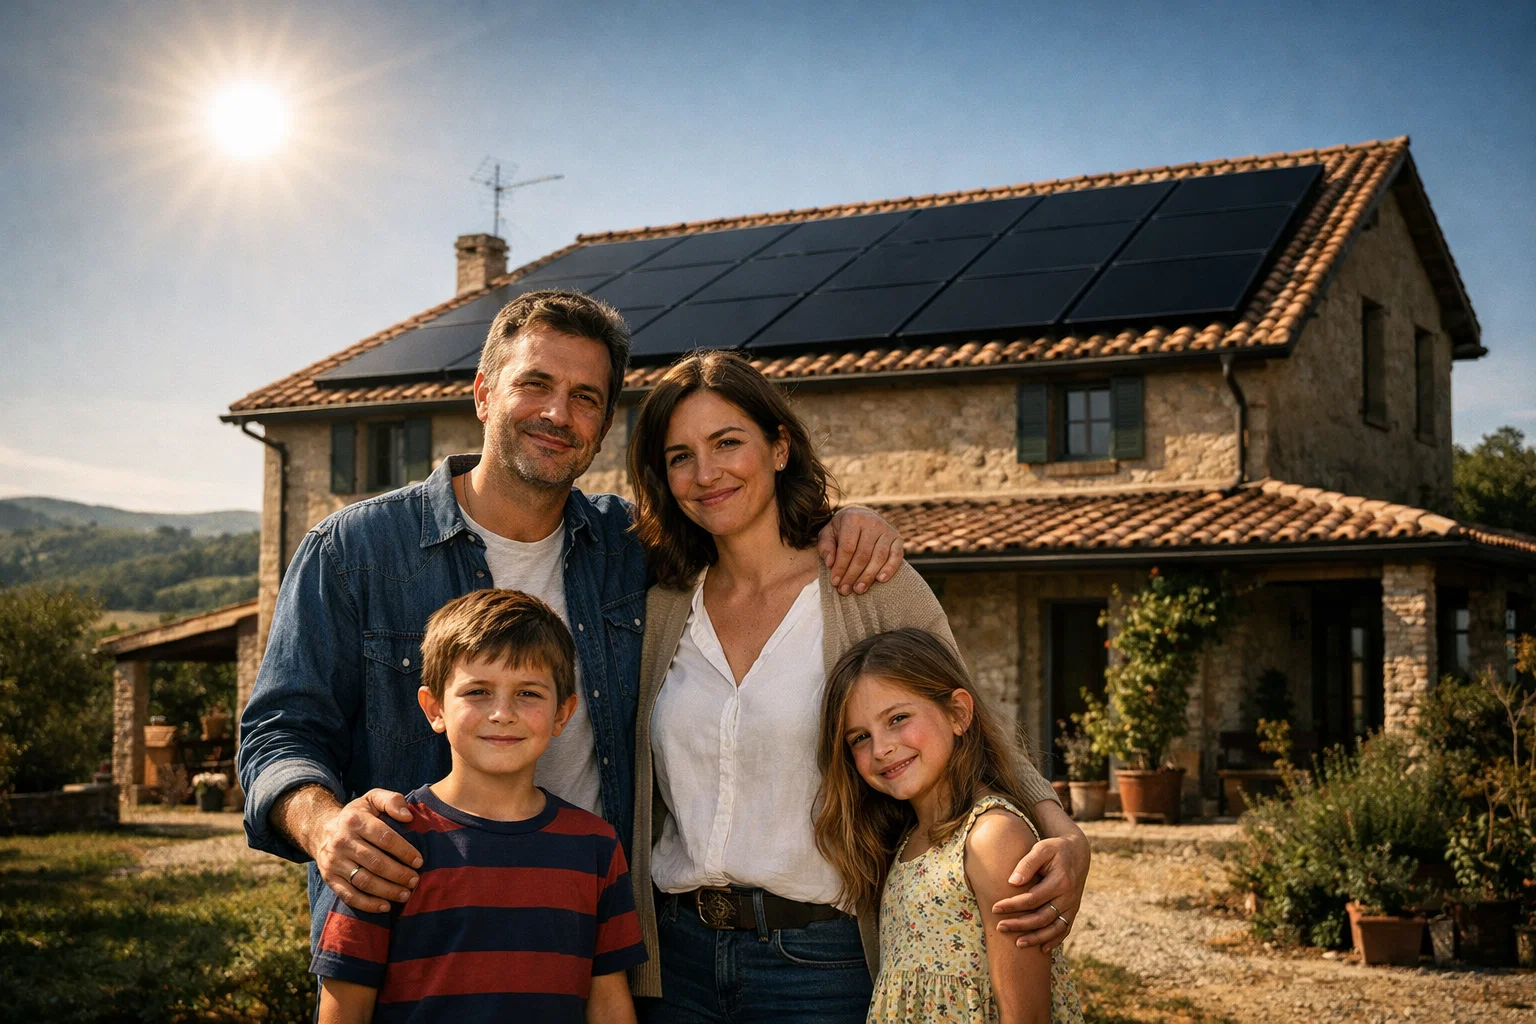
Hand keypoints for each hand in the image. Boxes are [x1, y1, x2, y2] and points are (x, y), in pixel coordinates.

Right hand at [310, 789, 421, 913]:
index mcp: (355, 820)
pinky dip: (368, 904)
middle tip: (415, 881)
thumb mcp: (371, 799)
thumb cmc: (357, 816)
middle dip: (399, 874)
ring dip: (387, 890)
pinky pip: (348, 895)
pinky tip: (385, 906)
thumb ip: (392, 800)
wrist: (320, 830)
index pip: (385, 838)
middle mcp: (342, 841)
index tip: (419, 861)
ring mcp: (334, 862)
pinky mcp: (329, 879)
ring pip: (364, 881)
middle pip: (376, 862)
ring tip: (405, 894)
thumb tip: (408, 817)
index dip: (404, 851)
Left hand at [816, 505, 903, 594]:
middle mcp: (872, 522)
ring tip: (859, 589)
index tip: (835, 582)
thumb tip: (830, 563)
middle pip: (863, 555)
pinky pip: (896, 555)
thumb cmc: (842, 529)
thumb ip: (826, 547)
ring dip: (868, 576)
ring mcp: (887, 530)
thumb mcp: (828, 533)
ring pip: (879, 557)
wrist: (862, 515)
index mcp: (853, 518)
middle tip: (845, 590)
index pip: (847, 548)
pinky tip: (881, 580)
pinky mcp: (897, 538)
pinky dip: (890, 568)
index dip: (841, 567)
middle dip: (853, 575)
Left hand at [990, 833, 1088, 951]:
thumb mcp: (1042, 849)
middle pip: (1042, 917)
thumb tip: (1013, 882)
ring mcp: (1072, 906)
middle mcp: (1069, 897)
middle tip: (1000, 927)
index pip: (1032, 899)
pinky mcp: (1073, 911)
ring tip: (1018, 944)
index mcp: (1060, 881)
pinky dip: (1055, 940)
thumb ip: (1027, 864)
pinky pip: (1065, 929)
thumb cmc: (1054, 849)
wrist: (1077, 853)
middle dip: (1020, 925)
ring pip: (1054, 928)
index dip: (1013, 905)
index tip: (995, 908)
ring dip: (1036, 938)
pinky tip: (1042, 949)